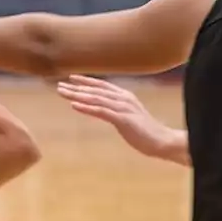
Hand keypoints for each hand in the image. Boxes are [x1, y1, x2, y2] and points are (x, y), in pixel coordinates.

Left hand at [57, 75, 183, 160]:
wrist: (163, 142)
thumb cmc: (146, 132)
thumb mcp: (129, 118)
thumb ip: (117, 111)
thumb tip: (104, 110)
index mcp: (125, 96)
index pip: (102, 85)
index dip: (86, 81)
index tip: (71, 79)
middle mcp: (123, 98)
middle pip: (95, 91)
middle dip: (76, 88)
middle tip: (59, 86)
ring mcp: (124, 108)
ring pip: (96, 99)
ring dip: (77, 95)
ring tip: (63, 93)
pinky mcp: (123, 119)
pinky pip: (101, 112)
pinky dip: (87, 107)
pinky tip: (74, 105)